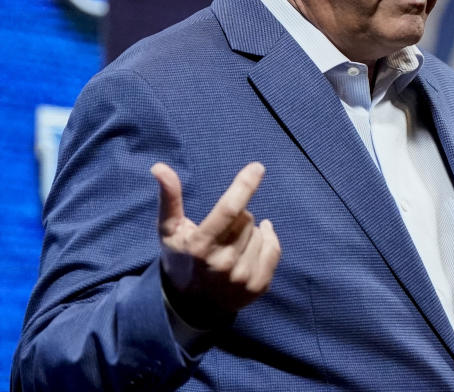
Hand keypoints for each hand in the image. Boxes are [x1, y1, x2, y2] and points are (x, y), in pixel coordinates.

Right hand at [152, 161, 281, 326]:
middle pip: (247, 218)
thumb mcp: (169, 230)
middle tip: (223, 230)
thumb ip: (169, 198)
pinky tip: (254, 244)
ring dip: (251, 232)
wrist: (191, 305)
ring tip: (233, 244)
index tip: (257, 167)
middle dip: (238, 217)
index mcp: (200, 246)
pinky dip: (267, 241)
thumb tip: (160, 167)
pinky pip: (274, 249)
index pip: (229, 210)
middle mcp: (223, 264)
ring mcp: (242, 277)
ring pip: (261, 233)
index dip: (244, 185)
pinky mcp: (258, 286)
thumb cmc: (181, 258)